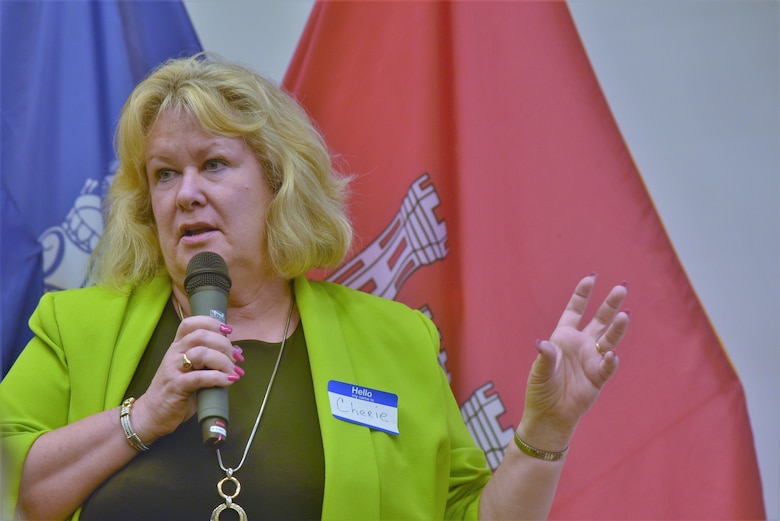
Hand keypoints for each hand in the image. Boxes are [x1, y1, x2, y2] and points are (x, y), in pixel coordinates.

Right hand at [129, 316, 241, 443]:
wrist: (152, 415)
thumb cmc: (176, 392)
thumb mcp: (195, 372)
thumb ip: (213, 361)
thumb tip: (237, 351)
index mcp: (178, 346)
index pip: (191, 323)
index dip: (212, 323)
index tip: (228, 331)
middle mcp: (174, 353)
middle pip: (201, 335)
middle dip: (224, 344)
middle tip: (236, 359)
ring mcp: (173, 369)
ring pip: (201, 353)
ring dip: (223, 361)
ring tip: (233, 372)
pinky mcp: (175, 386)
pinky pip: (199, 377)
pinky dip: (218, 377)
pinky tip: (228, 381)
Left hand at [519, 274, 629, 447]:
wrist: (550, 415)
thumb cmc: (541, 389)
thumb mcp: (539, 371)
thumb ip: (545, 357)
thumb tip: (543, 344)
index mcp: (564, 337)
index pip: (575, 310)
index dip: (582, 294)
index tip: (592, 277)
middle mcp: (581, 344)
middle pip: (599, 320)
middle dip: (610, 304)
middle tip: (622, 287)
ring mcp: (592, 360)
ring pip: (608, 339)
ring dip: (617, 328)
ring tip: (625, 314)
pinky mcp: (598, 377)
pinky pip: (607, 366)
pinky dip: (610, 360)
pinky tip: (611, 354)